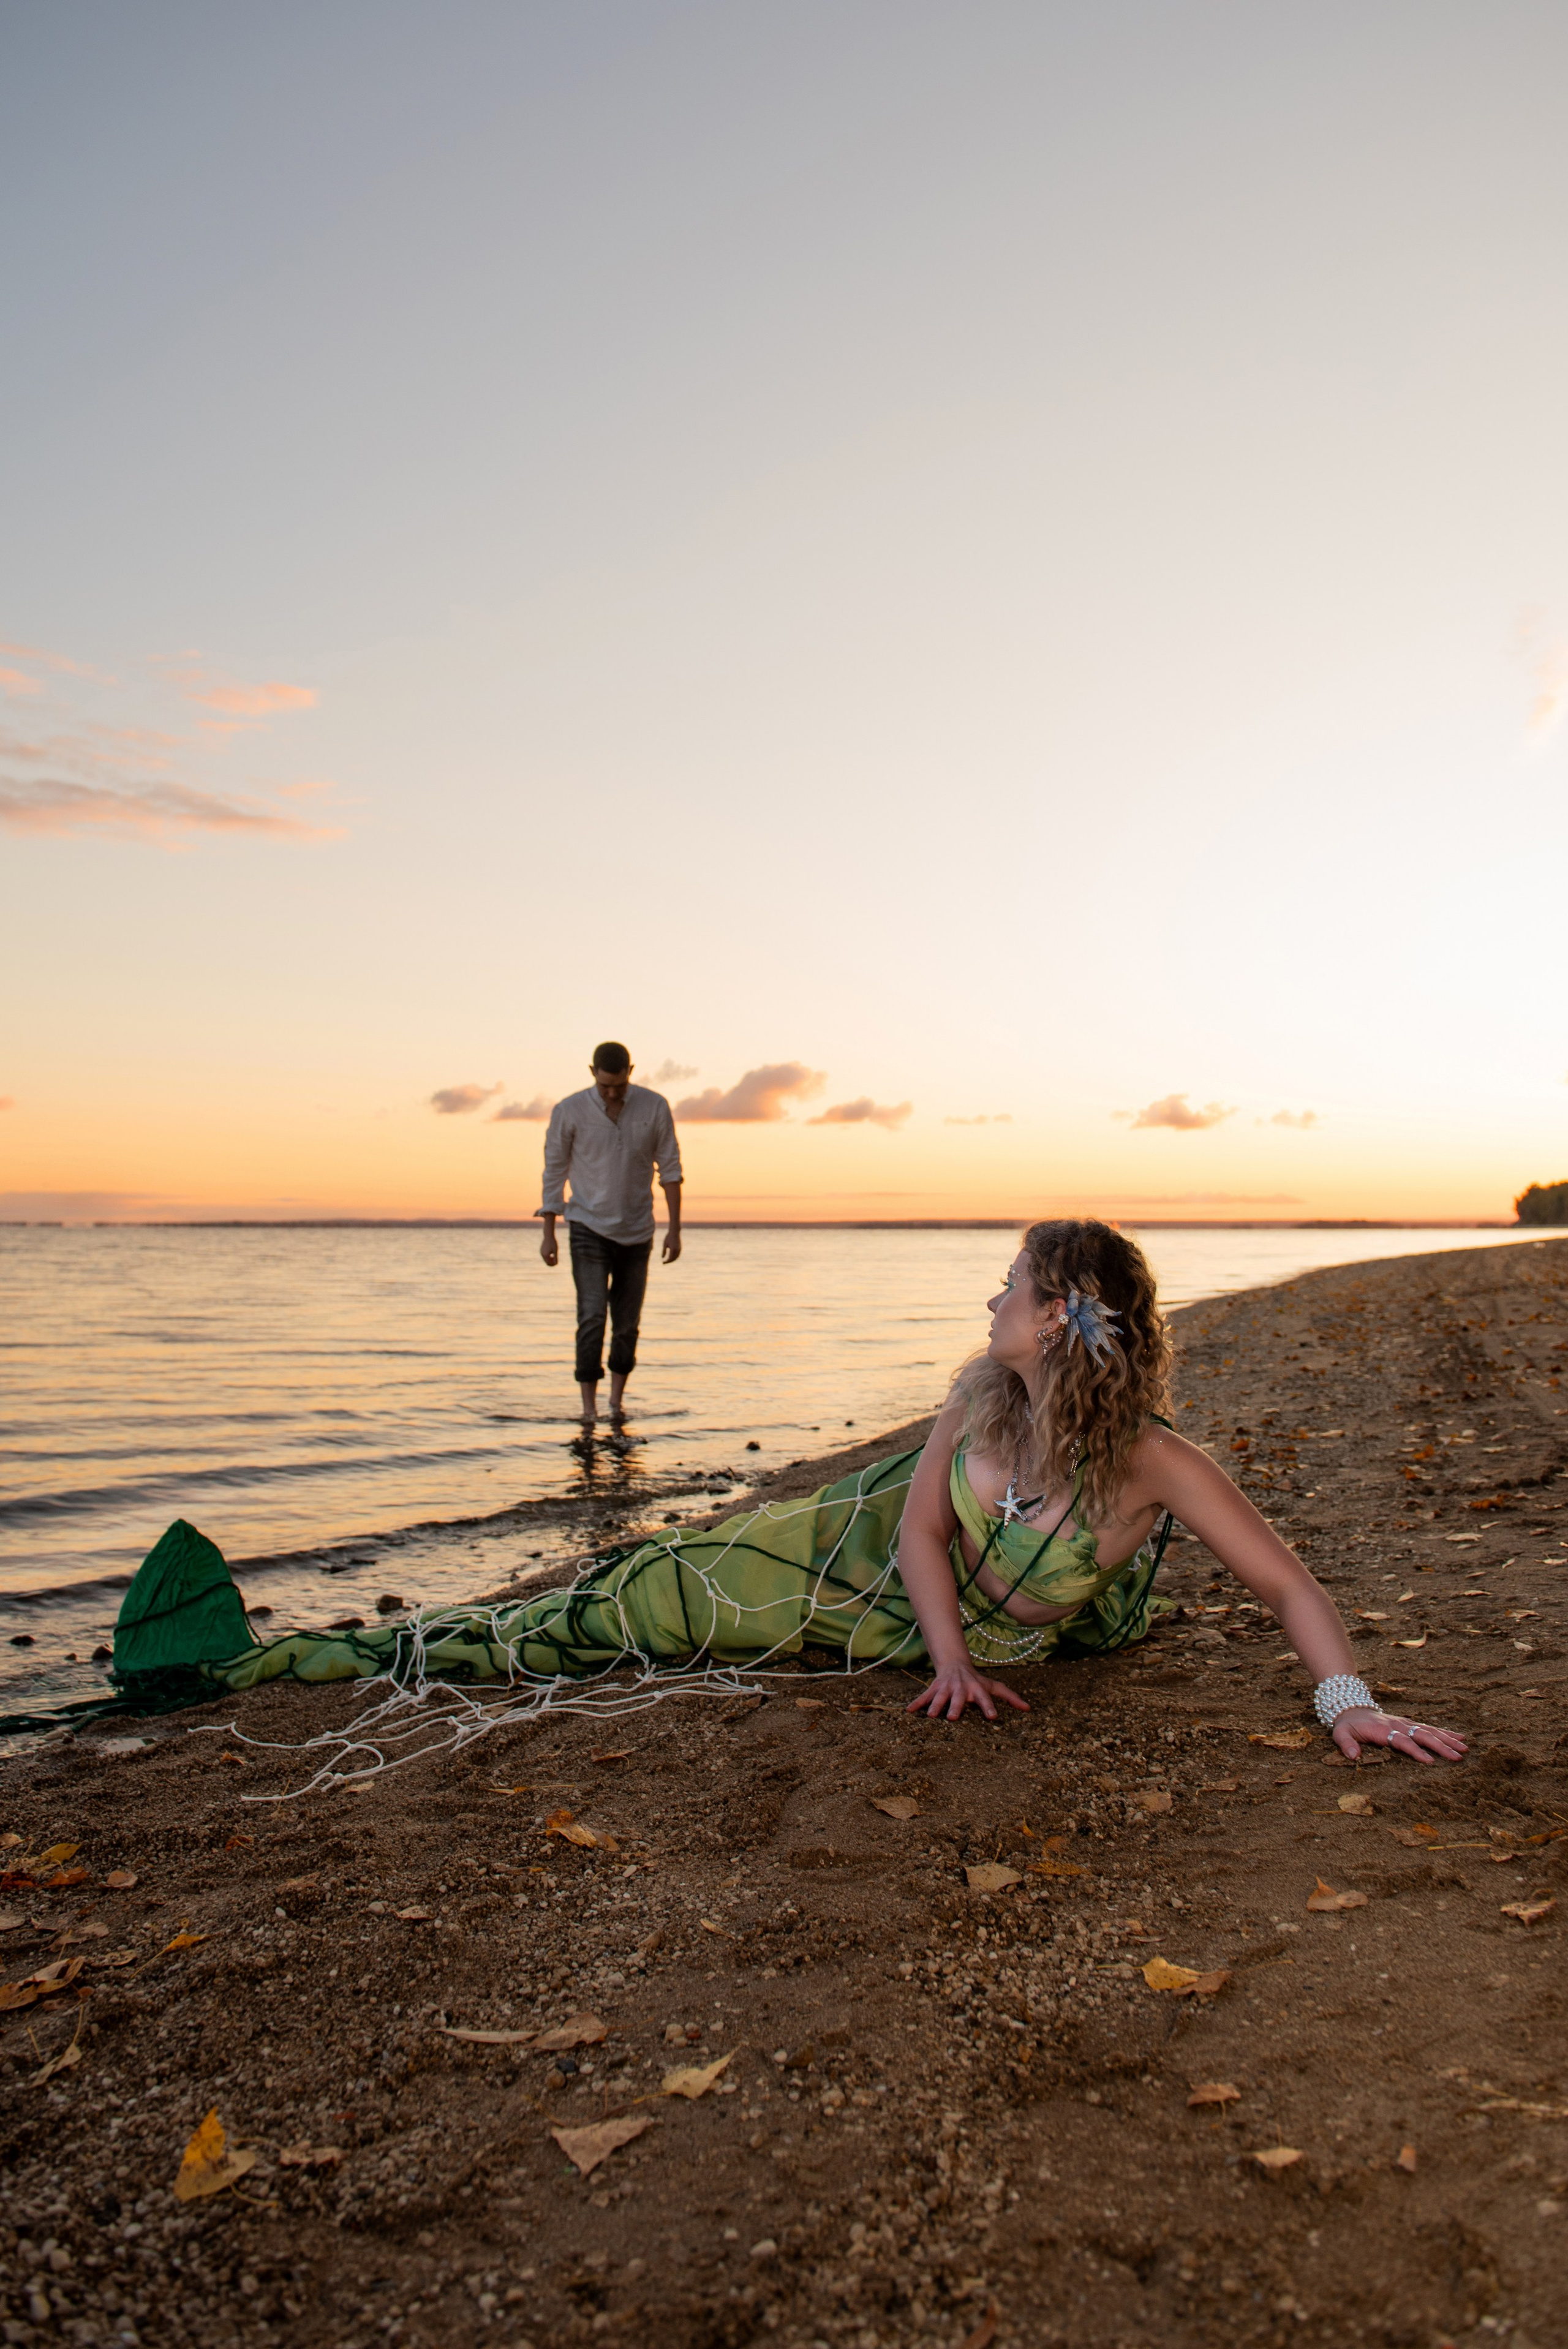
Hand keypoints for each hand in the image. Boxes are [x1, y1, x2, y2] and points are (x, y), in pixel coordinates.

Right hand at [539, 1231, 558, 1266]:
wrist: (548, 1236)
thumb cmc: (553, 1243)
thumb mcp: (555, 1251)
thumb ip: (555, 1257)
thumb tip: (556, 1264)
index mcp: (546, 1255)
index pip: (548, 1263)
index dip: (552, 1264)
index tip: (556, 1263)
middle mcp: (542, 1254)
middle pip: (546, 1262)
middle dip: (551, 1262)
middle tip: (556, 1260)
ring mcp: (541, 1252)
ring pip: (545, 1259)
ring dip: (549, 1259)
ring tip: (554, 1256)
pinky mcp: (541, 1250)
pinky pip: (544, 1255)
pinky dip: (547, 1256)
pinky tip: (551, 1253)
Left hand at [662, 1230, 681, 1263]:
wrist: (675, 1232)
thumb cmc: (668, 1237)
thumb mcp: (665, 1244)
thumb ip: (664, 1251)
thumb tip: (662, 1257)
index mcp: (673, 1250)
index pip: (670, 1258)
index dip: (666, 1261)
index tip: (663, 1262)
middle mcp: (677, 1250)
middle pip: (673, 1259)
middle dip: (669, 1261)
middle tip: (664, 1262)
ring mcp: (679, 1249)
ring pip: (676, 1257)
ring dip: (672, 1260)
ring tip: (667, 1260)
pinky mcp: (680, 1248)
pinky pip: (678, 1255)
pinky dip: (675, 1257)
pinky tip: (671, 1257)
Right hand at [906, 1663, 1029, 1722]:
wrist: (955, 1664)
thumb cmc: (977, 1680)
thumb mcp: (993, 1686)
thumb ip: (1010, 1697)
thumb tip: (1028, 1709)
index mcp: (977, 1689)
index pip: (985, 1698)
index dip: (989, 1707)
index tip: (992, 1717)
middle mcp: (961, 1688)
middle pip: (959, 1698)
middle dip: (955, 1706)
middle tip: (952, 1718)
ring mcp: (946, 1688)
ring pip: (940, 1697)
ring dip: (935, 1705)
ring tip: (930, 1716)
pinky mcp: (934, 1688)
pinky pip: (924, 1696)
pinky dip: (917, 1703)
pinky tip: (909, 1711)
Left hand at [1332, 1706, 1466, 1764]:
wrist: (1351, 1708)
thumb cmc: (1348, 1725)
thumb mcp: (1340, 1733)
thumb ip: (1346, 1744)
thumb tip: (1353, 1756)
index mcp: (1383, 1730)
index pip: (1402, 1741)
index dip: (1415, 1751)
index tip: (1430, 1761)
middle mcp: (1398, 1725)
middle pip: (1422, 1735)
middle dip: (1441, 1746)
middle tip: (1458, 1757)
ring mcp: (1406, 1723)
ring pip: (1430, 1731)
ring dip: (1448, 1739)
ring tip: (1465, 1749)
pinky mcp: (1410, 1723)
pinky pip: (1430, 1728)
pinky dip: (1446, 1732)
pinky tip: (1460, 1738)